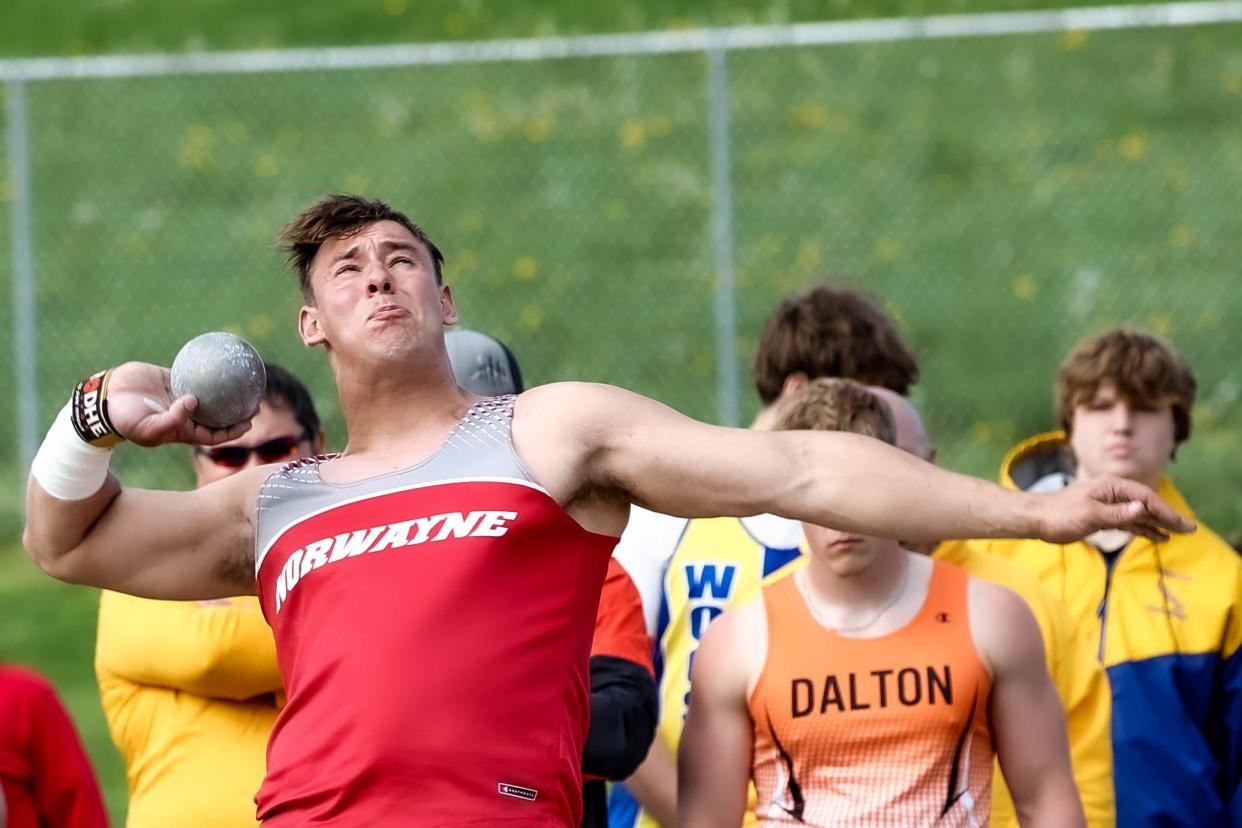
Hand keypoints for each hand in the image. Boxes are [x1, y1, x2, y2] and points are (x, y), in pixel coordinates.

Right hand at [103, 362, 252, 447]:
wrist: (104, 399)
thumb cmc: (125, 420)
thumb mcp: (148, 429)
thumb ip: (172, 420)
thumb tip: (194, 402)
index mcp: (183, 430)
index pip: (215, 434)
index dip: (234, 431)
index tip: (250, 422)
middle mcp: (185, 414)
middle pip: (218, 414)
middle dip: (237, 411)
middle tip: (256, 401)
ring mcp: (178, 395)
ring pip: (209, 392)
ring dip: (226, 390)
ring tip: (246, 381)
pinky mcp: (171, 377)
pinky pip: (193, 372)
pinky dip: (206, 368)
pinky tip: (221, 359)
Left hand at [1036, 475, 1194, 543]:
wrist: (1036, 519)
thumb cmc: (1059, 515)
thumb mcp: (1089, 515)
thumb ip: (1117, 514)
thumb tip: (1142, 508)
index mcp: (1111, 486)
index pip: (1146, 498)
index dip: (1166, 511)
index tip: (1182, 524)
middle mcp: (1113, 492)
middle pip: (1146, 504)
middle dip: (1168, 516)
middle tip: (1190, 529)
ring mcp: (1108, 503)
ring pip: (1139, 513)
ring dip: (1158, 523)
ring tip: (1178, 534)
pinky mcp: (1103, 515)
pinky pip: (1129, 521)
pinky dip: (1143, 528)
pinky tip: (1157, 536)